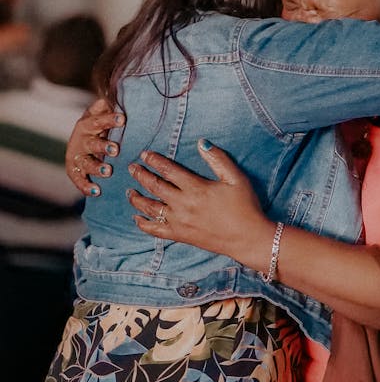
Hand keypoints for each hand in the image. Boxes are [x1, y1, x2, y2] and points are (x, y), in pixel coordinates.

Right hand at [66, 98, 123, 195]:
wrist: (81, 141)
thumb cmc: (99, 126)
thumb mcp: (102, 113)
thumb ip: (109, 106)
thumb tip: (121, 92)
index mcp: (88, 124)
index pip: (98, 120)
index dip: (109, 119)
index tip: (123, 119)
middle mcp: (80, 140)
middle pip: (91, 142)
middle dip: (103, 146)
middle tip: (115, 149)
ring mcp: (77, 156)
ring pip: (85, 162)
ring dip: (96, 167)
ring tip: (108, 171)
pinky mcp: (75, 171)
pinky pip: (78, 179)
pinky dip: (85, 186)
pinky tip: (96, 191)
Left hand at [128, 141, 274, 266]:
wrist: (247, 238)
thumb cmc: (245, 206)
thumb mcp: (236, 178)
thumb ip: (218, 159)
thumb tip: (202, 142)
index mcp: (196, 188)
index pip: (168, 170)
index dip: (155, 161)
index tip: (145, 154)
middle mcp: (183, 204)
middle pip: (155, 187)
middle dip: (141, 175)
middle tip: (132, 167)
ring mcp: (179, 221)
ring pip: (150, 208)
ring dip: (137, 198)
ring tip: (130, 190)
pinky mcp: (180, 235)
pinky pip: (155, 230)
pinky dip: (143, 224)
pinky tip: (136, 218)